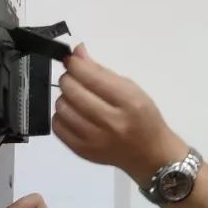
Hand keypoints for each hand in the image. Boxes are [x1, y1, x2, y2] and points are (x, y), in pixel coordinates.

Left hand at [53, 44, 187, 182]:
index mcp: (129, 102)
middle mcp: (111, 122)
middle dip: (69, 79)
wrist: (149, 154)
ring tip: (78, 100)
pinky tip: (74, 115)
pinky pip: (57, 126)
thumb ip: (102, 71)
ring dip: (66, 98)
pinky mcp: (82, 151)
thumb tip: (77, 53)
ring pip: (61, 107)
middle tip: (77, 81)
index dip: (75, 64)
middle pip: (72, 90)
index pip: (90, 76)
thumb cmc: (144, 118)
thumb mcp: (132, 90)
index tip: (73, 61)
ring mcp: (95, 139)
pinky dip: (62, 116)